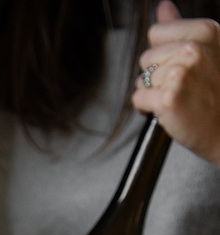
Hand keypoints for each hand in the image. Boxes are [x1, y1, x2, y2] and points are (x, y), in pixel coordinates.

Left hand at [132, 0, 219, 166]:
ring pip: (141, 79)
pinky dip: (146, 108)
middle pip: (146, 57)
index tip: (178, 65)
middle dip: (156, 74)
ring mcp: (180, 73)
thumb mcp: (206, 51)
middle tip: (180, 86)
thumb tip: (163, 7)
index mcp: (204, 32)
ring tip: (177, 98)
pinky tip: (167, 110)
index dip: (162, 52)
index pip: (156, 32)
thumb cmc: (215, 94)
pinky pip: (138, 98)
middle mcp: (193, 50)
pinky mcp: (168, 98)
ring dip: (153, 92)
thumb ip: (181, 28)